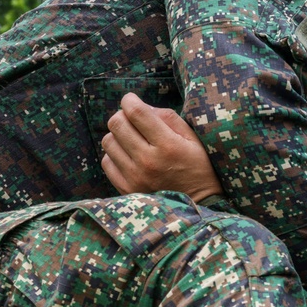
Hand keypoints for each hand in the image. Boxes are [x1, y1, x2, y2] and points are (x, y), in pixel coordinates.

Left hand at [101, 92, 223, 200]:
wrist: (199, 206)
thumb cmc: (199, 168)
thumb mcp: (194, 139)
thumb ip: (169, 119)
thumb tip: (142, 106)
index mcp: (168, 145)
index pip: (137, 112)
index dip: (130, 100)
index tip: (132, 100)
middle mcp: (148, 160)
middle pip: (116, 124)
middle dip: (122, 116)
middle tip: (132, 120)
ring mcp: (135, 176)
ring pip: (108, 141)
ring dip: (118, 135)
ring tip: (132, 140)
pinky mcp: (127, 189)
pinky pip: (107, 162)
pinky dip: (115, 155)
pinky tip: (129, 156)